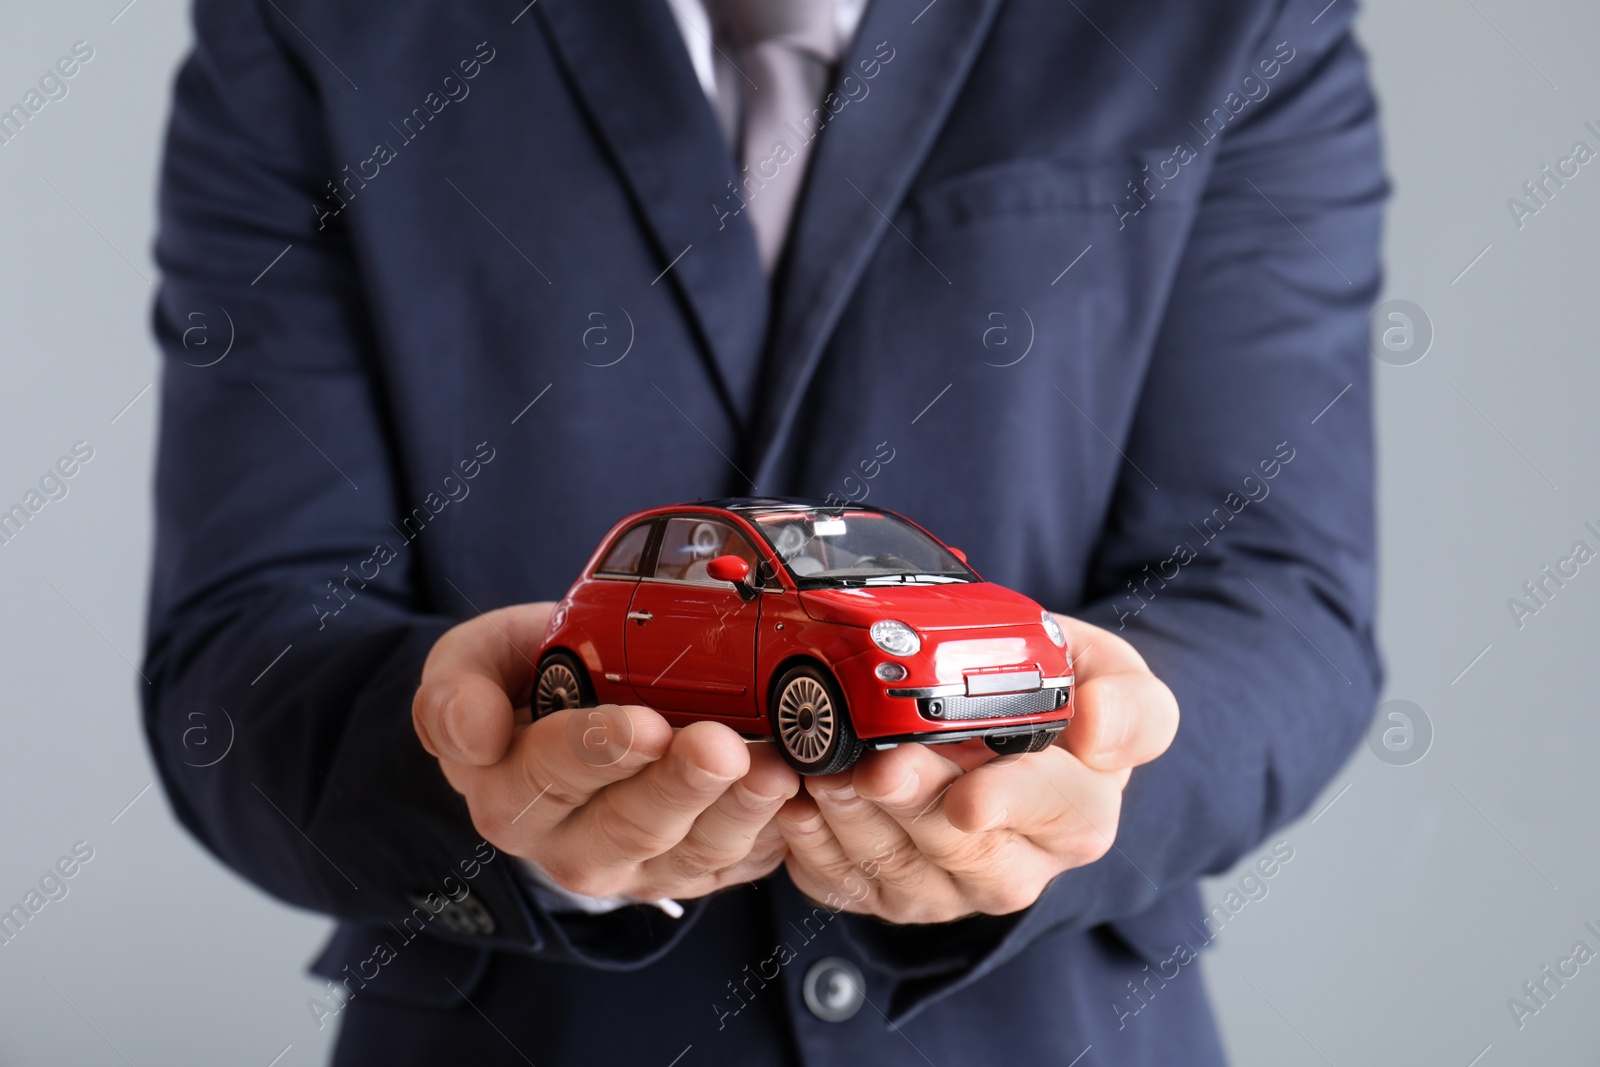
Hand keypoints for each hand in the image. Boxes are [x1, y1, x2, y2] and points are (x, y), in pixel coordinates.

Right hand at [413, 602, 800, 900]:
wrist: (576, 710)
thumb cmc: (528, 676)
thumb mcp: (474, 663)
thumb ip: (455, 689)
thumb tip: (471, 730)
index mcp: (508, 794)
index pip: (549, 775)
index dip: (597, 750)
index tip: (643, 723)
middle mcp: (570, 845)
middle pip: (629, 827)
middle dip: (680, 787)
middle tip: (721, 747)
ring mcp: (639, 868)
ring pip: (694, 852)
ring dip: (740, 812)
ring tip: (777, 769)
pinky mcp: (697, 871)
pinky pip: (740, 863)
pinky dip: (777, 832)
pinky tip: (805, 794)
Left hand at [775, 613, 1177, 923]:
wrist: (1001, 720)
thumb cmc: (1056, 694)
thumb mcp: (1113, 676)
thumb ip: (1130, 703)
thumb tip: (1097, 726)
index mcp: (1080, 813)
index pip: (1052, 813)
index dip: (1007, 803)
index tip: (969, 798)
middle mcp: (1017, 864)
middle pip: (960, 847)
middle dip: (911, 805)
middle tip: (872, 766)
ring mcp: (949, 887)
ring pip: (896, 870)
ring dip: (853, 822)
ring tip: (823, 773)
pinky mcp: (889, 895)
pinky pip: (847, 885)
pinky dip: (815, 849)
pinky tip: (796, 808)